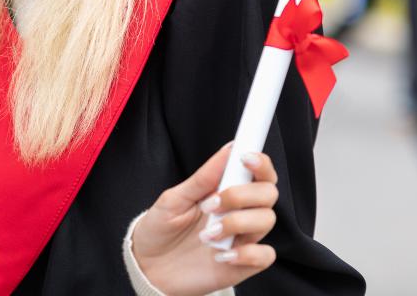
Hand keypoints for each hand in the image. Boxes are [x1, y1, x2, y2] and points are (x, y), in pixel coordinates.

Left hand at [132, 143, 278, 295]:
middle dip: (241, 195)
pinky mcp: (244, 263)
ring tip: (206, 234)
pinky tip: (221, 255)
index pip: (257, 172)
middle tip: (210, 205)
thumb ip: (202, 179)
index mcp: (225, 191)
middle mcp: (240, 212)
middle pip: (268, 193)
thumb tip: (228, 150)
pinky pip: (265, 255)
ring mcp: (243, 237)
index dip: (260, 162)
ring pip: (266, 220)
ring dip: (236, 223)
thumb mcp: (173, 199)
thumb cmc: (161, 229)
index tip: (245, 157)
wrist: (149, 266)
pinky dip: (247, 253)